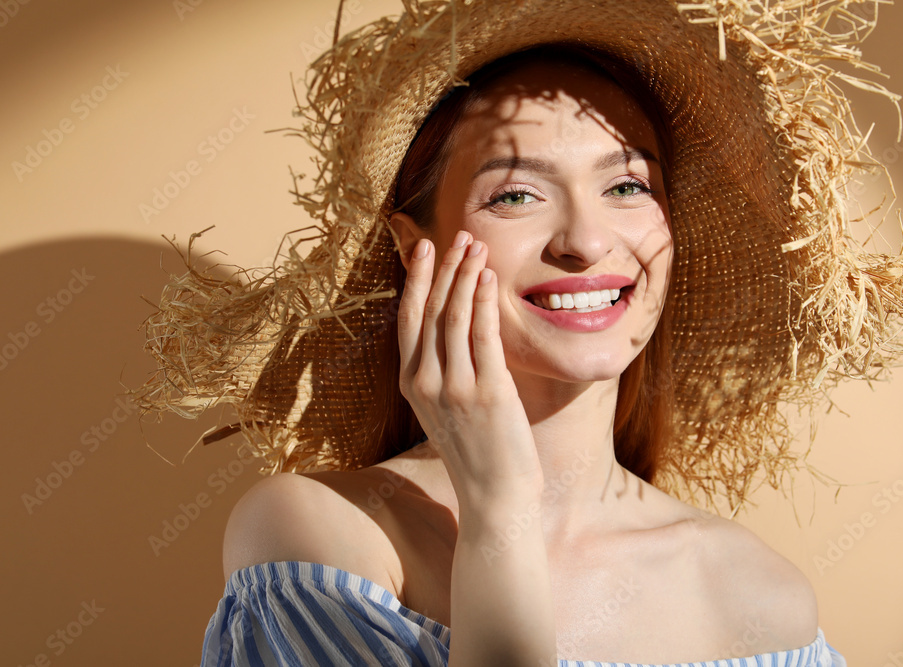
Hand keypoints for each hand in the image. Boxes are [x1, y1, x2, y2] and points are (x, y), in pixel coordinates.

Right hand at [397, 230, 542, 507]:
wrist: (493, 497)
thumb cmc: (475, 452)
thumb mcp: (445, 410)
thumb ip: (443, 372)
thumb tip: (454, 331)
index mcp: (411, 384)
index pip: (409, 319)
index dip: (416, 279)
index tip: (424, 247)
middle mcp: (426, 382)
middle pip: (431, 310)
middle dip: (444, 268)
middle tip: (458, 235)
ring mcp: (454, 387)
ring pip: (455, 317)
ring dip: (465, 276)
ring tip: (477, 246)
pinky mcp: (486, 393)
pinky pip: (482, 336)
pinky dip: (483, 302)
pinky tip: (487, 278)